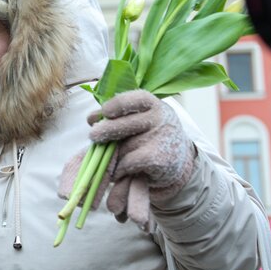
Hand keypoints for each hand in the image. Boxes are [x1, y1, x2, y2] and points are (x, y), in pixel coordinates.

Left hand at [88, 89, 195, 228]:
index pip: (135, 99)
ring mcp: (161, 138)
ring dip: (112, 154)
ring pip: (124, 146)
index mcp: (154, 104)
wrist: (178, 161)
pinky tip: (119, 171)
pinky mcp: (159, 158)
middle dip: (105, 130)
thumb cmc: (150, 136)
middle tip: (93, 136)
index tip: (103, 113)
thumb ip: (119, 117)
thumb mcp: (141, 120)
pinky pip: (128, 161)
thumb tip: (92, 119)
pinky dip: (119, 168)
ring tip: (111, 158)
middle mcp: (160, 118)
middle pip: (124, 123)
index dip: (116, 105)